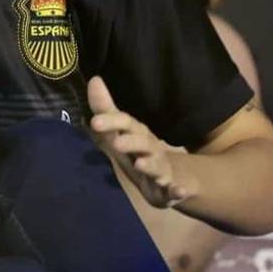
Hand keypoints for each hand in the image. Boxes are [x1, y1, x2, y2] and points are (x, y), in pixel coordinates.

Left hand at [88, 76, 197, 208]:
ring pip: (158, 166)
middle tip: (116, 143)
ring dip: (150, 164)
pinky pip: (176, 190)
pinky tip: (178, 191)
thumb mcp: (120, 132)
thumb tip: (94, 79)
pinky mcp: (171, 189)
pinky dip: (178, 190)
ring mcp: (162, 169)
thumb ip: (105, 110)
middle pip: (143, 142)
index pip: (126, 123)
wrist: (175, 176)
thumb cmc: (139, 151)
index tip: (94, 122)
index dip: (111, 121)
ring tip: (140, 164)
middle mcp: (151, 148)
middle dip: (131, 141)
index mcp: (137, 134)